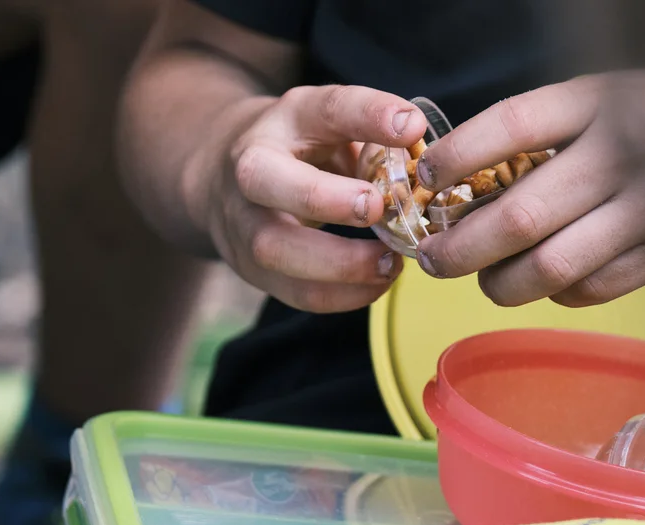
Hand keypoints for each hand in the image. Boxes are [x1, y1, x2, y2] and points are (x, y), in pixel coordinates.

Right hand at [184, 85, 427, 312]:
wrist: (225, 178)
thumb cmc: (299, 149)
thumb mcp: (332, 124)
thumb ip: (373, 129)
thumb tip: (419, 140)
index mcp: (284, 121)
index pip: (324, 108)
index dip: (368, 115)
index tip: (411, 127)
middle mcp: (249, 167)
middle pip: (264, 180)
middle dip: (321, 198)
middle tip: (375, 208)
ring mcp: (241, 222)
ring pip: (273, 248)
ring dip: (337, 264)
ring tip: (389, 263)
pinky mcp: (248, 268)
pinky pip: (292, 291)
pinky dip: (340, 295)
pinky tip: (376, 283)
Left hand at [413, 69, 644, 307]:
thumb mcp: (598, 97)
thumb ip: (535, 135)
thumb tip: (454, 186)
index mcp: (596, 102)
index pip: (509, 126)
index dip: (455, 157)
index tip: (425, 178)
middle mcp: (621, 156)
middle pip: (517, 219)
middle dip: (457, 250)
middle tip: (432, 259)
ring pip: (551, 268)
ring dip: (499, 283)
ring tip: (483, 277)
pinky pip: (593, 289)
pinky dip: (556, 293)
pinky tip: (545, 280)